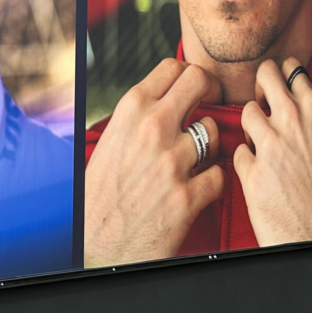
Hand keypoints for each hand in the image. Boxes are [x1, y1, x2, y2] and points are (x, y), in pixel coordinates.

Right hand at [84, 59, 224, 266]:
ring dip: (208, 145)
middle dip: (209, 90)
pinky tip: (196, 187)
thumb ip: (139, 115)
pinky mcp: (188, 196)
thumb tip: (167, 96)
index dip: (188, 76)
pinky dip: (211, 182)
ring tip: (193, 159)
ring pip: (214, 132)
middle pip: (200, 81)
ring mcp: (173, 162)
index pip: (172, 68)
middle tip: (207, 106)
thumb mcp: (111, 139)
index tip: (193, 89)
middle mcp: (153, 129)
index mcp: (130, 110)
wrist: (93, 244)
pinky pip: (219, 175)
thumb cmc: (99, 193)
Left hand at [234, 57, 311, 246]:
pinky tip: (257, 173)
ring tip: (261, 146)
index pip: (292, 71)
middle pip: (264, 75)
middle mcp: (291, 125)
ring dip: (250, 127)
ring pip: (246, 112)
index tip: (278, 78)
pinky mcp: (251, 169)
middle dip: (259, 83)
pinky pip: (239, 151)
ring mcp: (269, 145)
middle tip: (260, 99)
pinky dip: (245, 161)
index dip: (281, 72)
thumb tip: (301, 114)